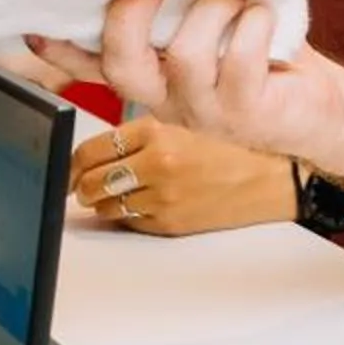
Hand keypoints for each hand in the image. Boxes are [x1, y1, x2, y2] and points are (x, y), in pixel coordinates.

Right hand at [27, 0, 343, 163]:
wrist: (319, 107)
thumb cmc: (261, 53)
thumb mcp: (210, 24)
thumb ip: (178, 2)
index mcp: (151, 74)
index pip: (89, 67)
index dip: (56, 49)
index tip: (30, 23)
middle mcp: (166, 97)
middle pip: (122, 67)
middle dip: (129, 17)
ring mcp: (204, 110)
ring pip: (186, 56)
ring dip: (214, 8)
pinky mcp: (246, 113)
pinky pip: (240, 60)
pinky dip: (254, 22)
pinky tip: (262, 16)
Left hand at [68, 117, 299, 235]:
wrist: (273, 175)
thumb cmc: (232, 145)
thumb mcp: (183, 121)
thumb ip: (139, 134)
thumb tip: (91, 155)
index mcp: (156, 130)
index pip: (89, 151)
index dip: (73, 163)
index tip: (71, 168)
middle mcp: (157, 163)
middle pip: (89, 182)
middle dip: (81, 186)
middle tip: (84, 185)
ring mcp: (163, 197)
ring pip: (104, 207)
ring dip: (104, 203)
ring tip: (119, 193)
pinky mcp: (172, 223)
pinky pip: (129, 223)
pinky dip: (127, 216)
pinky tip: (144, 204)